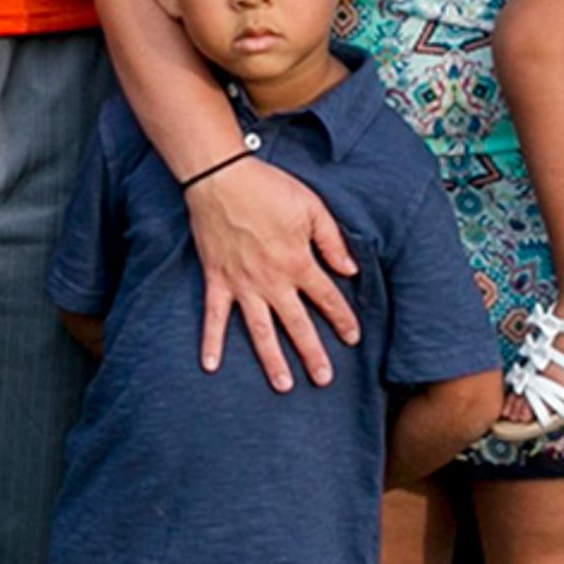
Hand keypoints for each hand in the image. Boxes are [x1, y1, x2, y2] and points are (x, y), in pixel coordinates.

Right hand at [182, 154, 358, 388]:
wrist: (222, 178)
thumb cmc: (269, 188)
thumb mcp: (312, 207)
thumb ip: (332, 241)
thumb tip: (350, 270)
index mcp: (298, 262)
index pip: (327, 298)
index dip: (343, 320)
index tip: (353, 339)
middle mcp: (272, 281)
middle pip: (297, 324)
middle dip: (312, 353)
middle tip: (324, 379)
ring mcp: (243, 284)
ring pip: (260, 330)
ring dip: (272, 360)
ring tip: (283, 385)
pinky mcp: (218, 280)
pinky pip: (214, 317)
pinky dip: (210, 341)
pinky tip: (210, 365)